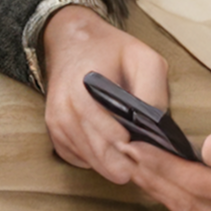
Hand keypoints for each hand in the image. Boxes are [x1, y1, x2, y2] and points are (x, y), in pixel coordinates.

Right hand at [38, 2, 169, 181]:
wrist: (72, 41)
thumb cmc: (111, 50)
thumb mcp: (144, 58)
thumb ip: (153, 90)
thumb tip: (156, 125)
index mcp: (82, 92)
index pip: (106, 134)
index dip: (127, 149)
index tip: (144, 154)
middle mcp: (63, 111)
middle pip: (97, 153)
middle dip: (122, 164)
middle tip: (144, 169)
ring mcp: (55, 124)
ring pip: (88, 159)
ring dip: (110, 165)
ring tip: (134, 165)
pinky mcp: (54, 132)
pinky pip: (78, 158)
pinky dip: (96, 160)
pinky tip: (113, 154)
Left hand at [128, 99, 210, 210]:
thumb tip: (204, 154)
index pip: (193, 183)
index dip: (158, 165)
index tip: (130, 145)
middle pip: (186, 205)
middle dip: (151, 180)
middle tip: (121, 154)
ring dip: (161, 194)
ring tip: (135, 168)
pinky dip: (181, 205)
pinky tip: (164, 185)